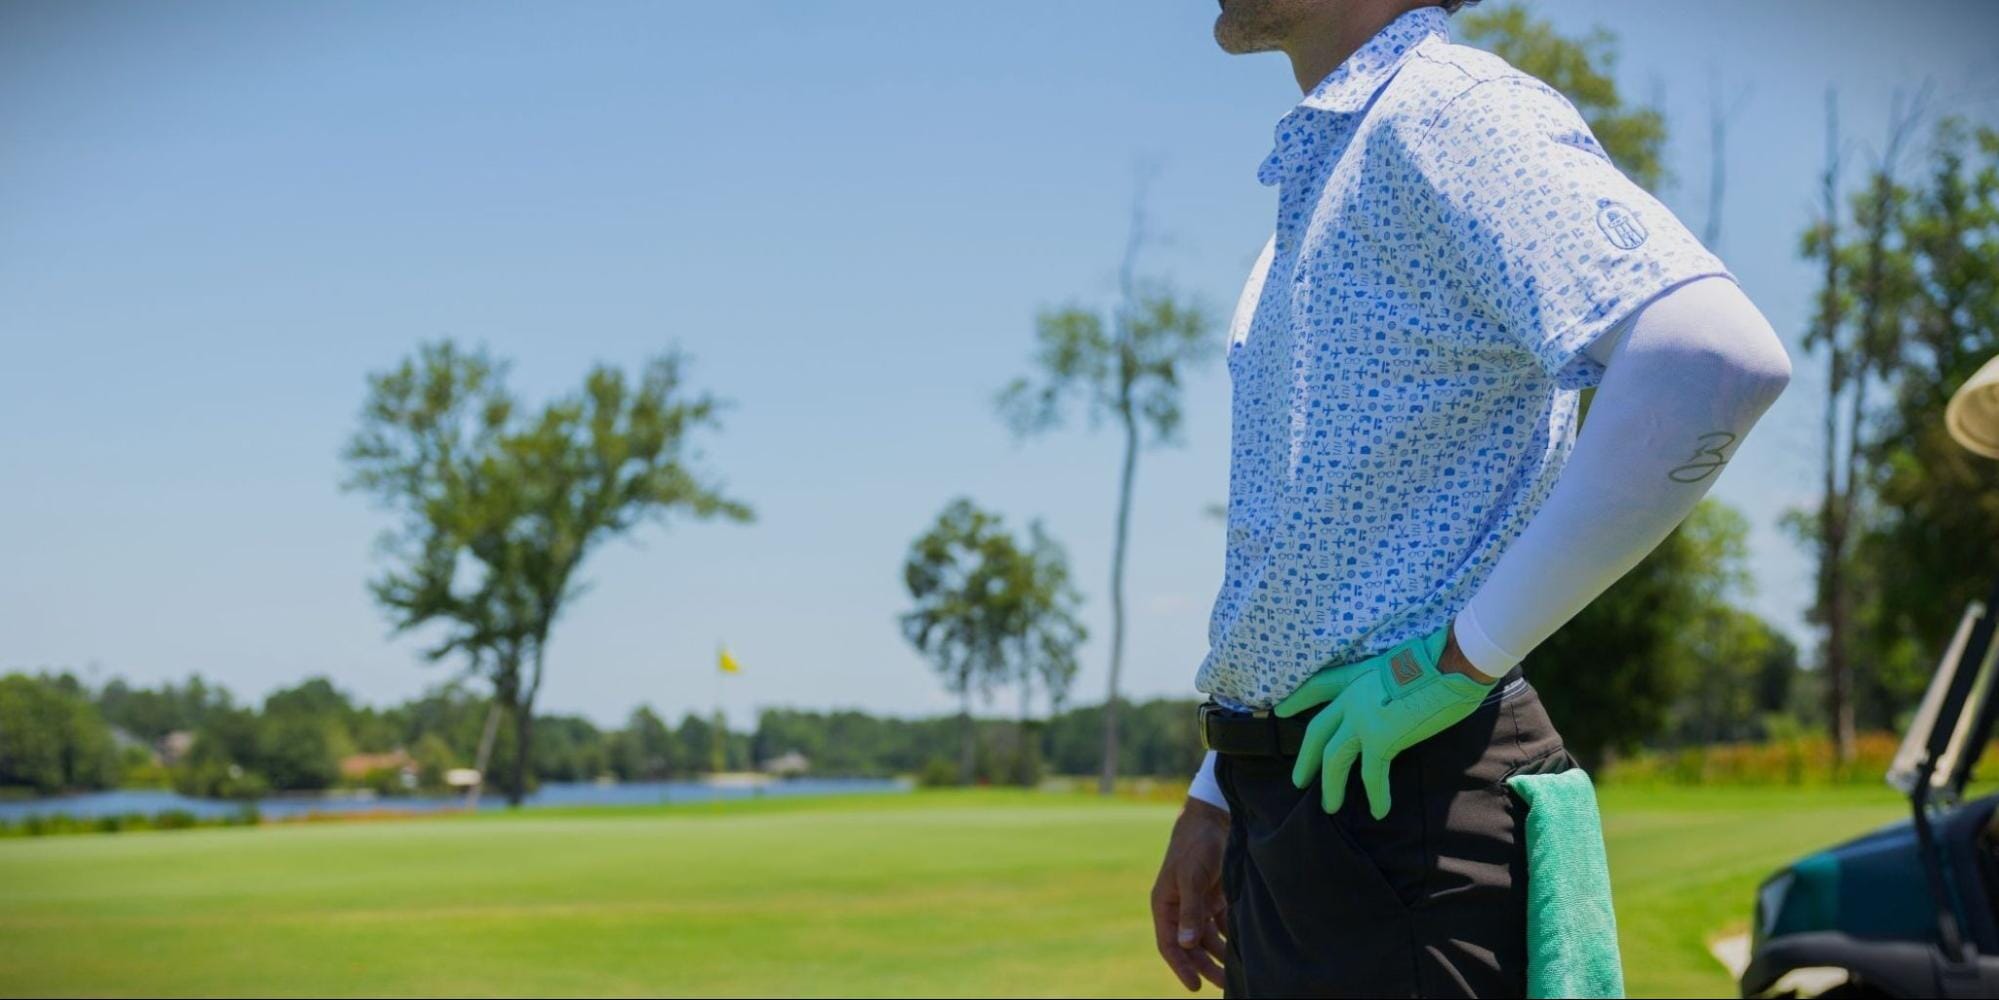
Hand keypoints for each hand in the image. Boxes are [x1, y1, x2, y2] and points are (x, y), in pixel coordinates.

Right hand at [1150, 797, 1229, 991]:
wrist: (1215, 818)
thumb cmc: (1196, 845)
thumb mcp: (1191, 877)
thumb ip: (1190, 912)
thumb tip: (1187, 944)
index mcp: (1165, 904)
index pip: (1168, 943)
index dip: (1181, 966)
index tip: (1194, 986)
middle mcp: (1180, 908)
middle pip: (1190, 946)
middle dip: (1205, 966)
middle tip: (1224, 985)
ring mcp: (1199, 904)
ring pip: (1208, 939)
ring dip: (1219, 956)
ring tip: (1236, 975)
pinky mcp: (1216, 898)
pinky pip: (1222, 927)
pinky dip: (1230, 940)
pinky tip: (1242, 952)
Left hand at [1275, 625, 1496, 817]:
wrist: (1453, 659)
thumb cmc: (1440, 657)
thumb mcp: (1400, 662)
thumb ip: (1389, 681)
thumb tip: (1397, 695)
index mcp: (1357, 676)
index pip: (1319, 686)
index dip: (1297, 699)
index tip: (1280, 710)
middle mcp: (1353, 698)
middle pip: (1317, 731)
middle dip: (1305, 758)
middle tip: (1298, 780)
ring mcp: (1363, 718)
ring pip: (1334, 758)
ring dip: (1331, 785)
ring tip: (1330, 806)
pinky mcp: (1381, 737)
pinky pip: (1372, 774)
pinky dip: (1376, 795)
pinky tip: (1379, 810)